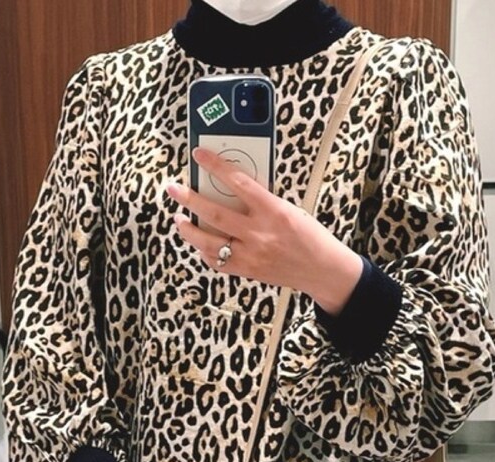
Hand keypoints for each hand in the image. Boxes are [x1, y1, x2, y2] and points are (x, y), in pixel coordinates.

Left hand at [163, 145, 362, 314]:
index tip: (199, 155)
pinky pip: (217, 262)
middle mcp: (259, 234)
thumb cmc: (308, 235)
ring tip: (179, 219)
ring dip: (189, 230)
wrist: (321, 270)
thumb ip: (261, 201)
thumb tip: (231, 187)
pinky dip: (204, 251)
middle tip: (173, 188)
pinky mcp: (247, 272)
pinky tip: (198, 242)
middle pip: (215, 213)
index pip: (239, 182)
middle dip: (189, 199)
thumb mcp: (288, 209)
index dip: (216, 166)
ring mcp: (251, 256)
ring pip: (209, 242)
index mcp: (273, 211)